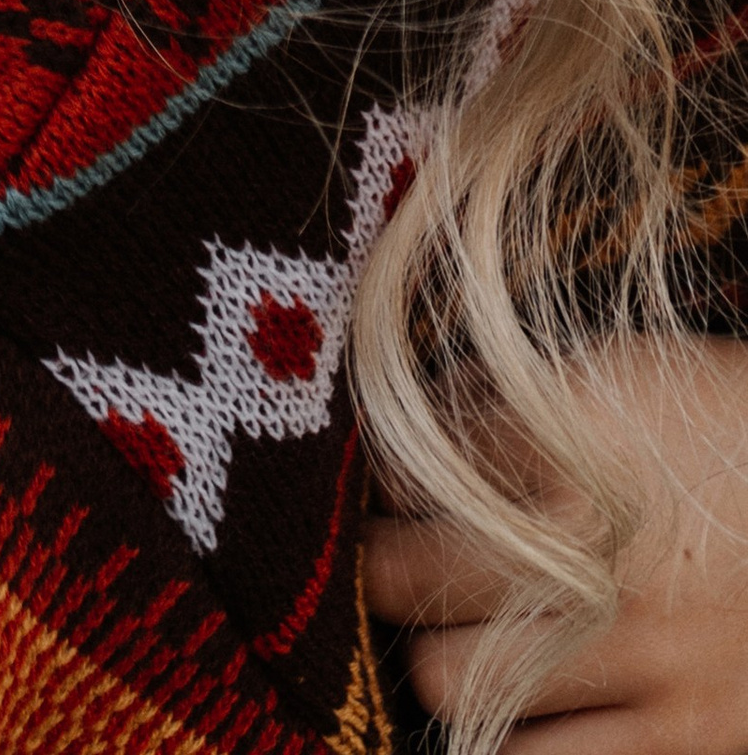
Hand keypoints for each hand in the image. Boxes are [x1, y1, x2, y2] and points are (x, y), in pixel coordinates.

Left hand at [365, 339, 747, 750]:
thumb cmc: (724, 432)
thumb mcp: (617, 373)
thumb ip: (502, 402)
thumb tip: (393, 440)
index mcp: (573, 440)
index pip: (401, 468)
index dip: (379, 481)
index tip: (390, 490)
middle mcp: (594, 550)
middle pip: (400, 578)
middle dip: (385, 568)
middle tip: (399, 561)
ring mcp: (638, 654)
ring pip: (447, 681)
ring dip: (438, 654)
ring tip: (460, 632)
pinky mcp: (680, 738)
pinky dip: (506, 734)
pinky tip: (517, 696)